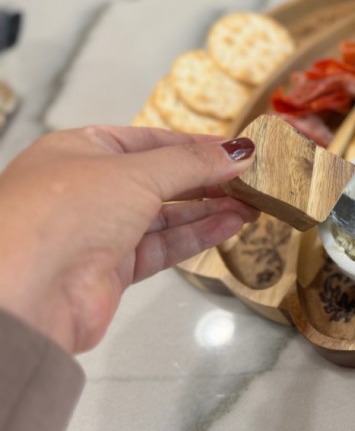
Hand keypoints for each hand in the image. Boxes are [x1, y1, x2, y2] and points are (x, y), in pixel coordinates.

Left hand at [0, 126, 259, 353]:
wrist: (27, 290)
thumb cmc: (62, 213)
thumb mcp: (136, 173)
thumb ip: (193, 164)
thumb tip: (240, 152)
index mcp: (81, 150)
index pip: (150, 141)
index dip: (196, 145)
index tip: (237, 151)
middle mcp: (89, 188)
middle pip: (162, 179)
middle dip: (208, 180)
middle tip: (252, 180)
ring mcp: (100, 230)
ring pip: (166, 215)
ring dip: (210, 209)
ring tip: (252, 205)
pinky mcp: (113, 268)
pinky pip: (164, 246)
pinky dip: (197, 235)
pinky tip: (230, 225)